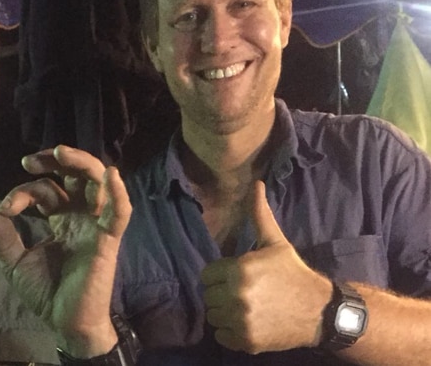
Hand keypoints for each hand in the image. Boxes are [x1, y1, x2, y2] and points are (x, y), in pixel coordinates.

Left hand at [0, 145, 131, 357]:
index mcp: (62, 219)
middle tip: (30, 159)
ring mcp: (96, 226)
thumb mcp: (15, 264)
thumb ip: (3, 239)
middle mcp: (81, 217)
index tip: (6, 209)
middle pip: (76, 176)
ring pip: (97, 183)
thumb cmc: (46, 293)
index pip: (47, 190)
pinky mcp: (107, 240)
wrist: (65, 323)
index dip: (24, 192)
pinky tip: (111, 175)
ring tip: (61, 151)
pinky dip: (119, 193)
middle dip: (57, 160)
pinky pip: (119, 214)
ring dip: (82, 163)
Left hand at [201, 181, 331, 353]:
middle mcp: (236, 295)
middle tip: (244, 293)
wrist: (319, 311)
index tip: (237, 277)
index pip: (207, 274)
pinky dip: (231, 332)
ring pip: (213, 316)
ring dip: (225, 313)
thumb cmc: (293, 273)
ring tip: (247, 307)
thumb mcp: (275, 242)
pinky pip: (221, 336)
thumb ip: (258, 215)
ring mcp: (241, 321)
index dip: (220, 275)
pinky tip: (249, 323)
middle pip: (209, 296)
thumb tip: (256, 184)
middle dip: (222, 293)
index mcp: (239, 269)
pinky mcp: (246, 341)